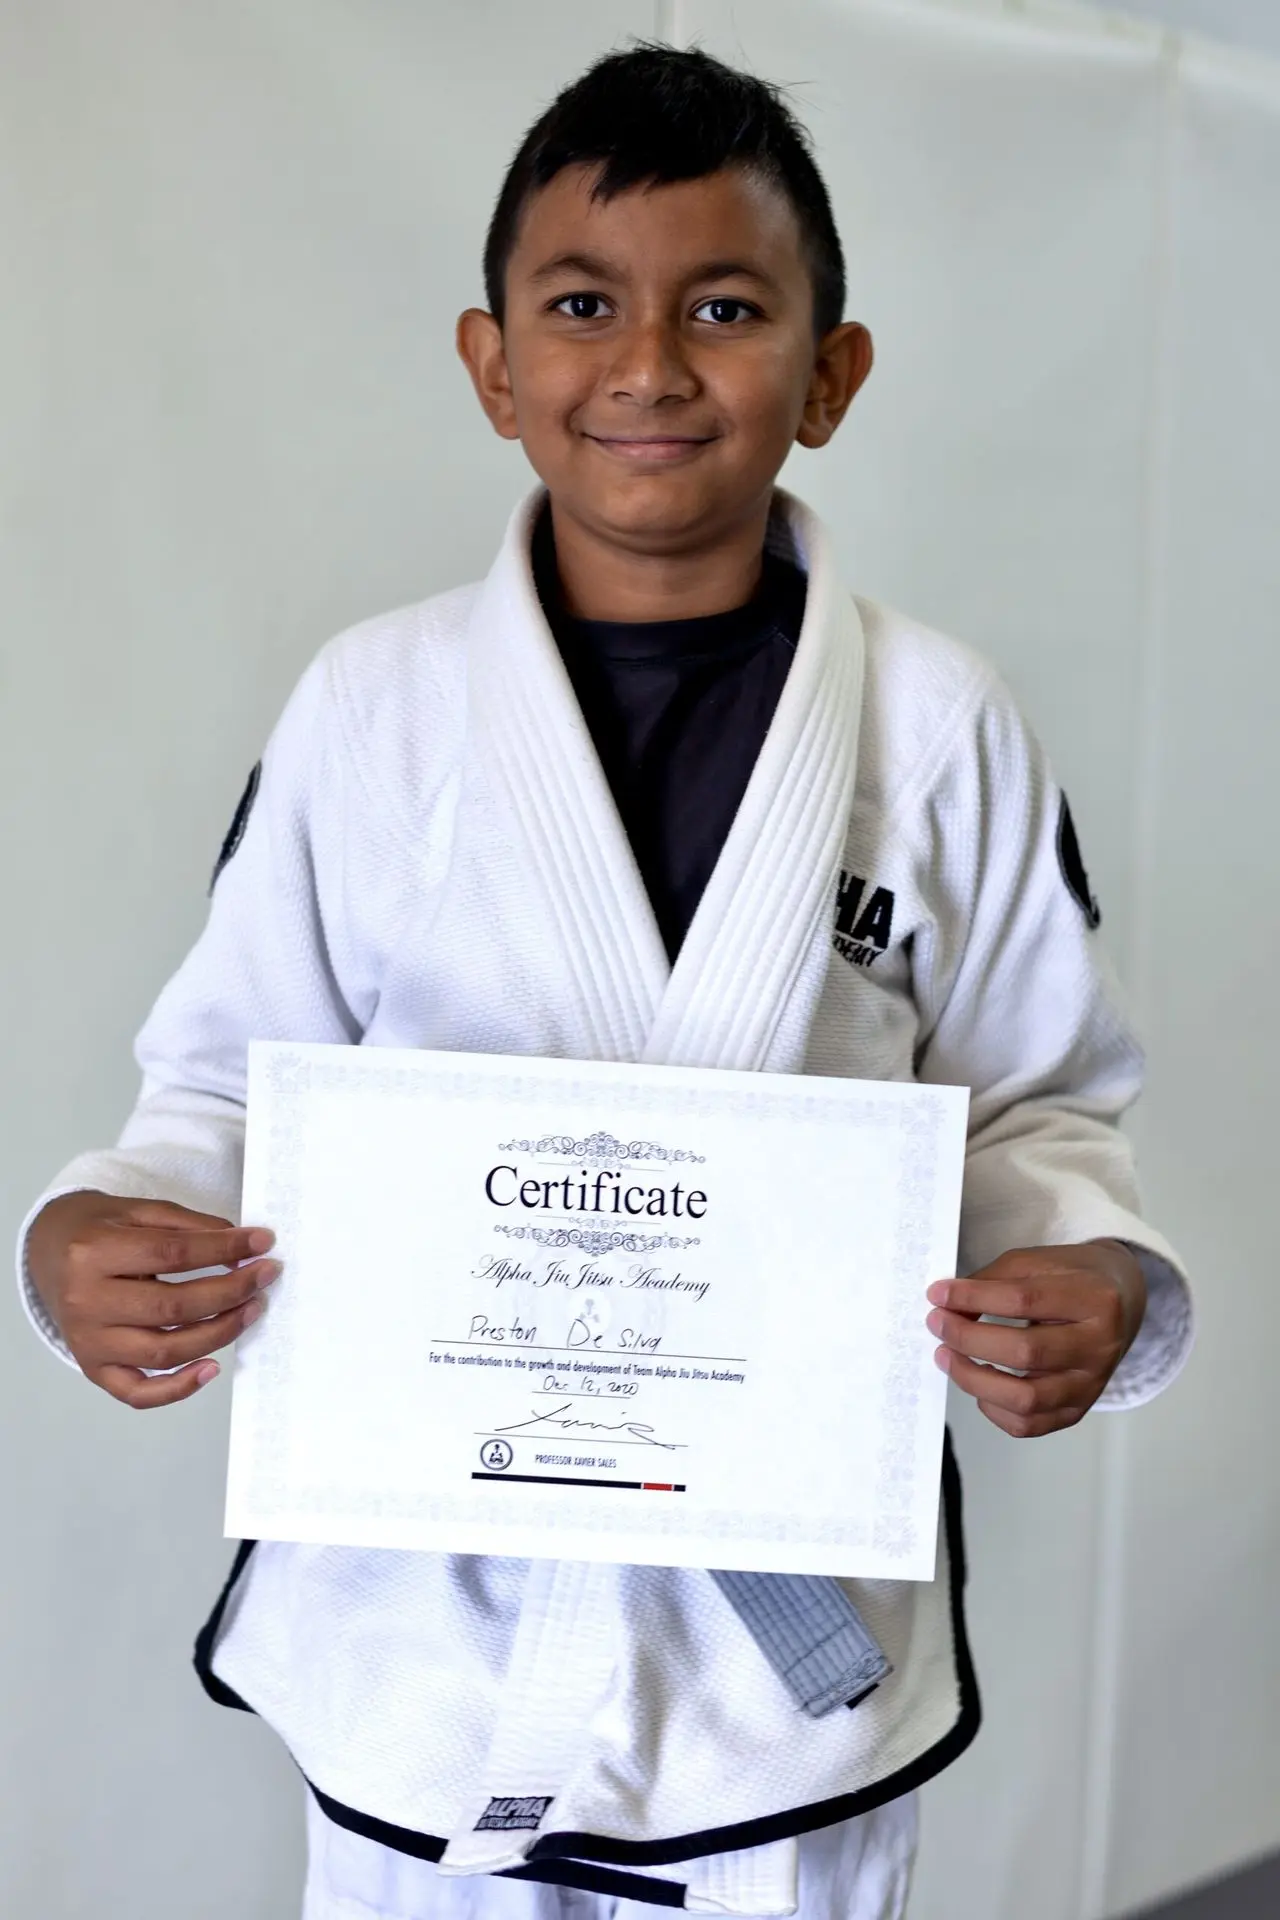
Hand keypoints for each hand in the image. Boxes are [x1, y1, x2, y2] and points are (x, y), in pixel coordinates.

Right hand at [26, 1190, 278, 1409]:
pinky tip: (212, 1368)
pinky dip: (178, 1389)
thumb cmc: (98, 1229)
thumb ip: (188, 1225)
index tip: (263, 1242)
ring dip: (218, 1334)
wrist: (47, 1252)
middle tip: (266, 1276)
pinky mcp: (92, 1368)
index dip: (224, 1250)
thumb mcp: (138, 1211)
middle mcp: (86, 1302)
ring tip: (252, 1310)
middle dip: (230, 1293)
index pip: (172, 1254)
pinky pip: (137, 1393)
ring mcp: (88, 1342)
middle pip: (172, 1308)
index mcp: (94, 1252)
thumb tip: (242, 1244)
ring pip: (163, 1352)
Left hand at [924, 1240, 1145, 1437]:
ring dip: (974, 1379)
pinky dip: (993, 1409)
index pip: (1024, 1300)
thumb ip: (994, 1280)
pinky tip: (978, 1384)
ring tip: (946, 1357)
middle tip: (937, 1323)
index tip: (937, 1293)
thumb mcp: (1039, 1262)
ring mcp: (1092, 1385)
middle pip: (1026, 1352)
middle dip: (969, 1338)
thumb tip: (948, 1305)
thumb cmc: (1073, 1278)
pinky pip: (1029, 1425)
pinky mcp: (1078, 1410)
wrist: (1121, 1303)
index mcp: (1095, 1300)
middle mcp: (1100, 1347)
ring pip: (1026, 1399)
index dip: (974, 1298)